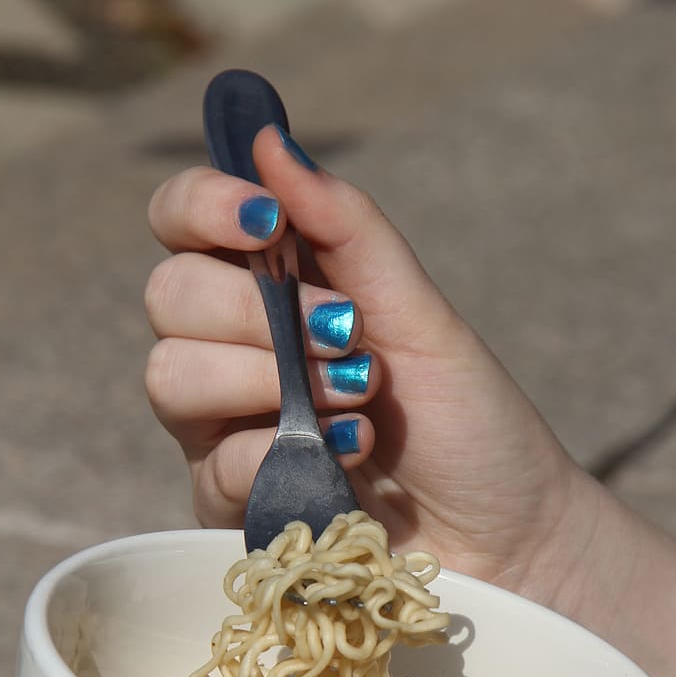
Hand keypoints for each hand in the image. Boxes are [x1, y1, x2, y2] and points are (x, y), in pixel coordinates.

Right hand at [144, 127, 608, 600]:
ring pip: (170, 376)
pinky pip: (213, 463)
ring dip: (270, 379)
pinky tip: (349, 457)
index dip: (201, 205)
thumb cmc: (471, 424)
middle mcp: (236, 353)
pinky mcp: (233, 506)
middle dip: (258, 310)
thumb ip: (346, 228)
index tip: (265, 217)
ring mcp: (228, 431)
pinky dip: (283, 452)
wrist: (507, 538)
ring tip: (356, 398)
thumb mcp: (419, 313)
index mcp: (275, 290)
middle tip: (347, 335)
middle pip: (168, 295)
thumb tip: (268, 138)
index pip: (182, 223)